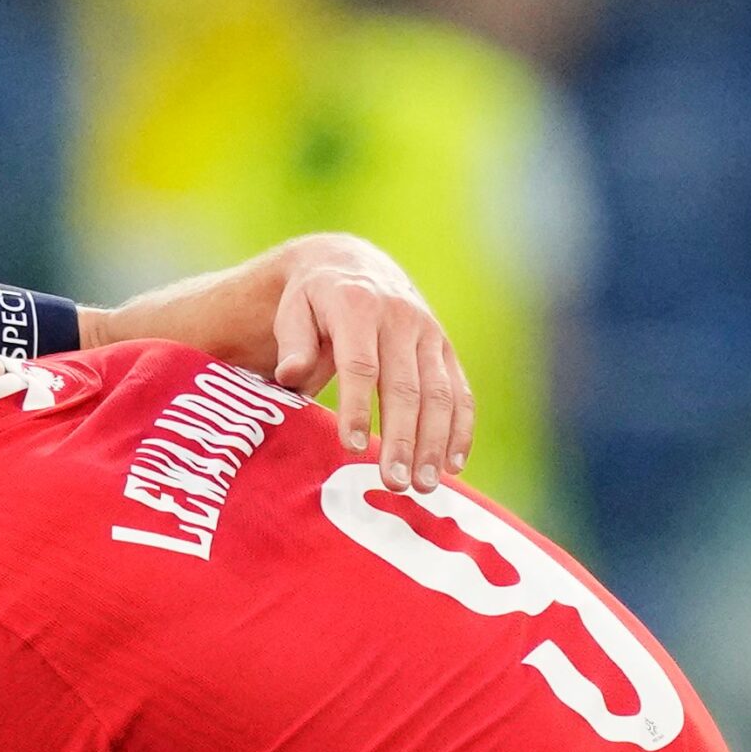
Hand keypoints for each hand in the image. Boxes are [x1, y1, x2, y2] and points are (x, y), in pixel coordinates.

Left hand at [86, 234, 475, 495]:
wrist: (352, 266)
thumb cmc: (312, 302)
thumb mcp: (293, 311)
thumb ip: (292, 343)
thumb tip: (290, 376)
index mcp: (358, 307)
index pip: (361, 364)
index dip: (358, 407)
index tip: (352, 448)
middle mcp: (401, 318)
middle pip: (406, 387)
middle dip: (402, 438)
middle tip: (394, 483)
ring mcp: (429, 334)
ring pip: (439, 394)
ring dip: (434, 443)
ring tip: (423, 486)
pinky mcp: (445, 349)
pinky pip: (460, 392)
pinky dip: (460, 430)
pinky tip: (453, 466)